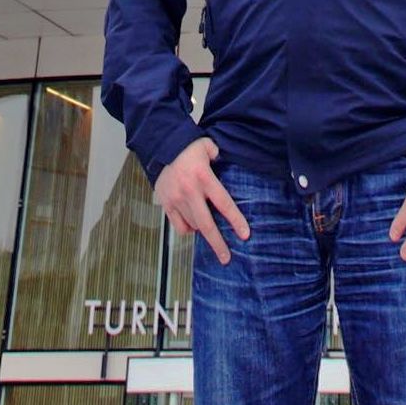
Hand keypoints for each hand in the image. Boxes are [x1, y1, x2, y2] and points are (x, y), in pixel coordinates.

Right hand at [152, 136, 249, 265]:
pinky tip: (193, 225)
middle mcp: (190, 192)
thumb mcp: (207, 146)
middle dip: (218, 244)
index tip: (245, 235)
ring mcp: (176, 200)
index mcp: (204, 177)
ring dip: (203, 230)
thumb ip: (218, 155)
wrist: (160, 146)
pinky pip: (179, 226)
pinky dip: (187, 229)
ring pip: (194, 225)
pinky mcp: (166, 204)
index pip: (224, 204)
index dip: (235, 221)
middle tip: (226, 258)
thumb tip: (222, 161)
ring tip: (210, 230)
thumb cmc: (187, 146)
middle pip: (207, 225)